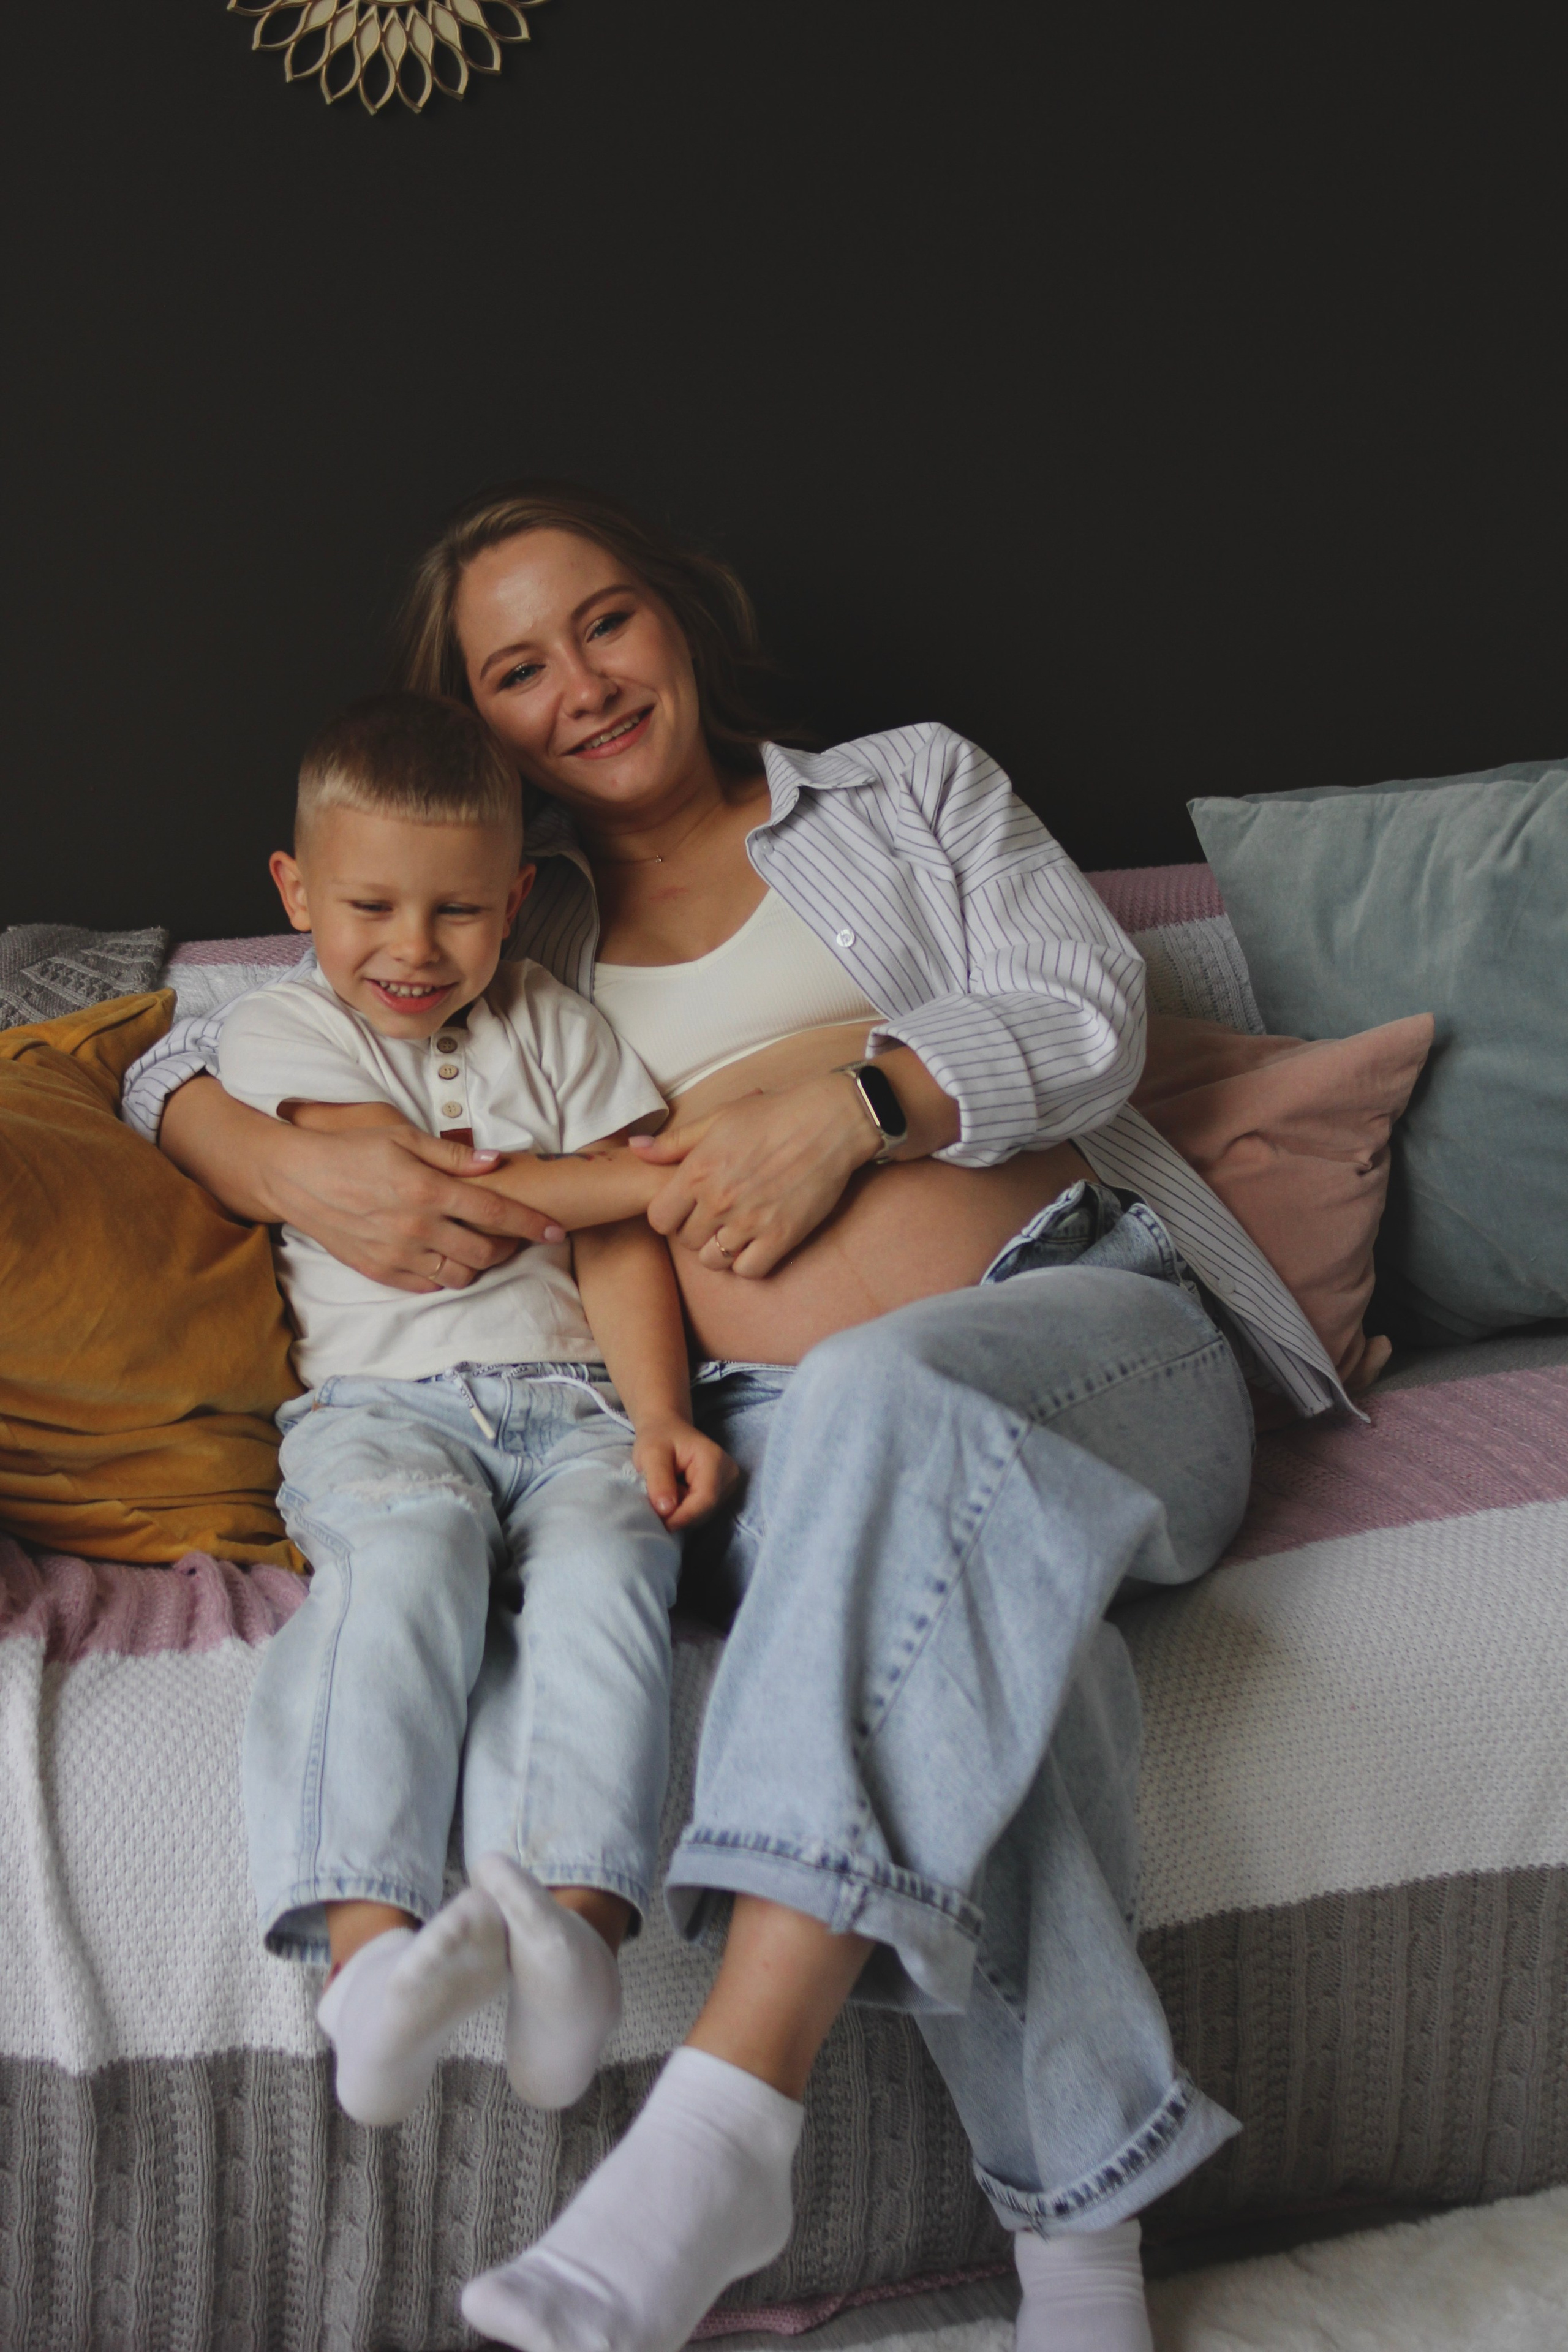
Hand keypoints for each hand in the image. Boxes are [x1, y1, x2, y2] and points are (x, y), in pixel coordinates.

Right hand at [274, 1122, 565, 1292]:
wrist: (297, 1178)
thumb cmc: (352, 1151)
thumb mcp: (403, 1137)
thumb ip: (452, 1155)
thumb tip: (496, 1162)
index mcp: (426, 1189)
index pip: (494, 1211)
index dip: (529, 1223)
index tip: (554, 1230)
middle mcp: (416, 1227)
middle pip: (484, 1252)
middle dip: (509, 1247)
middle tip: (513, 1237)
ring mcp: (397, 1254)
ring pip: (459, 1276)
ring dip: (478, 1265)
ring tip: (478, 1247)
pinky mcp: (380, 1271)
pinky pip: (428, 1286)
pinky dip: (445, 1276)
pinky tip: (445, 1257)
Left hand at [629, 1076, 878, 1274]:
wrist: (830, 1121)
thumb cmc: (773, 1114)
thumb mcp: (718, 1118)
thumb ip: (674, 1142)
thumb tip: (636, 1149)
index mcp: (698, 1171)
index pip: (659, 1219)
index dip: (669, 1216)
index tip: (685, 1207)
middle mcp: (719, 1201)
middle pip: (685, 1242)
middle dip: (695, 1231)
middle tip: (715, 1215)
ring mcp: (750, 1222)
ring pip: (713, 1261)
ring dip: (719, 1250)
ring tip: (733, 1230)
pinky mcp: (781, 1237)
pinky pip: (748, 1270)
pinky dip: (748, 1262)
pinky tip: (755, 1243)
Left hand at [633, 1418, 739, 1529]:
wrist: (667, 1429)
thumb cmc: (659, 1438)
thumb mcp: (650, 1454)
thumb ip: (658, 1481)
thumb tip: (666, 1511)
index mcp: (714, 1459)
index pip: (706, 1499)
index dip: (683, 1516)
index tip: (660, 1521)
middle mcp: (728, 1473)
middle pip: (706, 1510)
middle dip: (679, 1513)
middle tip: (656, 1500)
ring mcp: (728, 1484)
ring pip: (704, 1513)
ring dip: (681, 1511)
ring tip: (667, 1491)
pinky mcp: (722, 1492)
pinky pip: (703, 1511)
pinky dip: (685, 1509)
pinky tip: (676, 1493)